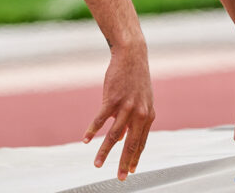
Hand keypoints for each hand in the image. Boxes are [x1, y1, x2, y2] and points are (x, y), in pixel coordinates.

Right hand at [83, 44, 155, 179]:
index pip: (141, 143)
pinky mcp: (112, 99)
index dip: (135, 158)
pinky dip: (92, 130)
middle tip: (119, 178)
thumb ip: (135, 119)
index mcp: (148, 116)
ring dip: (104, 152)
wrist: (132, 56)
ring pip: (114, 136)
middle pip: (130, 144)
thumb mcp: (142, 100)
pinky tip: (86, 140)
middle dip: (124, 163)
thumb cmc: (136, 78)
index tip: (130, 172)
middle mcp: (139, 114)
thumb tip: (123, 137)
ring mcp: (126, 107)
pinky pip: (101, 119)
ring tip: (97, 165)